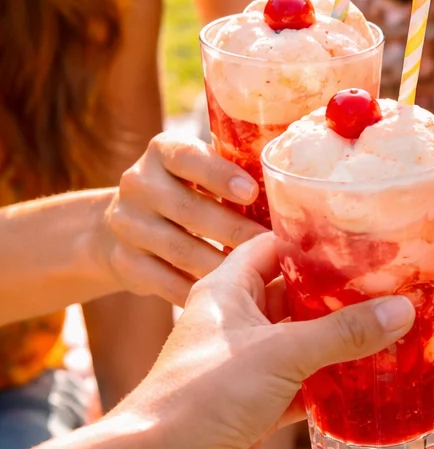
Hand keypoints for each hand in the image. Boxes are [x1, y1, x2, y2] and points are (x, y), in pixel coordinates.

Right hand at [102, 133, 267, 304]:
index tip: (252, 194)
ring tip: (259, 274)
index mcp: (163, 151)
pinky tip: (230, 296)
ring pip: (180, 249)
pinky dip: (201, 290)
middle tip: (271, 246)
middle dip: (234, 230)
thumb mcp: (201, 172)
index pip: (187, 157)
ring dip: (223, 265)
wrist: (126, 225)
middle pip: (188, 209)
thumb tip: (294, 191)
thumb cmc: (188, 193)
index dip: (219, 175)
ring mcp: (127, 224)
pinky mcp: (124, 261)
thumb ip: (234, 172)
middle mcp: (139, 184)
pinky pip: (167, 281)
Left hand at [122, 232, 413, 448]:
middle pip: (295, 296)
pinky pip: (303, 387)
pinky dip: (332, 386)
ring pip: (303, 344)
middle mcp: (235, 323)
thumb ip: (343, 332)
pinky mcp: (256, 408)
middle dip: (338, 294)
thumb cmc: (205, 394)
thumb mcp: (281, 353)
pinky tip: (370, 382)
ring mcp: (246, 367)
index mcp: (227, 291)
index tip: (360, 237)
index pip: (273, 248)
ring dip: (340, 342)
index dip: (312, 240)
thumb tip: (402, 310)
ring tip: (392, 328)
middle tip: (391, 284)